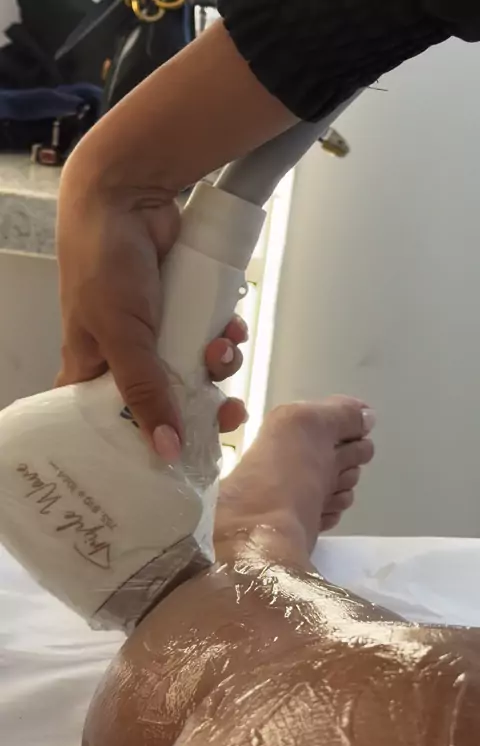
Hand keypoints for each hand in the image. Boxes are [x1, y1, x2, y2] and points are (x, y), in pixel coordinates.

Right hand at [56, 176, 247, 460]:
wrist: (129, 195)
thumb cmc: (105, 266)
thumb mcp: (122, 335)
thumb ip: (145, 391)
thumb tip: (166, 450)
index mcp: (94, 370)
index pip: (110, 425)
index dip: (140, 443)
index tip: (174, 459)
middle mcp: (127, 358)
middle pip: (168, 403)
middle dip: (201, 408)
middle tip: (227, 414)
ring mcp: (159, 334)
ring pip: (197, 371)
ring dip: (219, 365)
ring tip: (224, 347)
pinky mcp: (186, 310)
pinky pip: (212, 337)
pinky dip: (228, 336)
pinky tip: (234, 326)